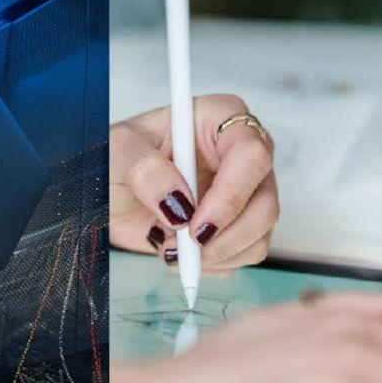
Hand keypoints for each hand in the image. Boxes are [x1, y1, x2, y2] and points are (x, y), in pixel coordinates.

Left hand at [111, 94, 278, 270]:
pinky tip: (181, 251)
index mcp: (220, 119)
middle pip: (266, 202)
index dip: (231, 195)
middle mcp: (242, 155)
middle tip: (184, 248)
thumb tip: (177, 202)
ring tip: (170, 245)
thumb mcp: (119, 151)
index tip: (196, 224)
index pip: (252, 155)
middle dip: (225, 236)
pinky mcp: (242, 224)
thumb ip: (145, 170)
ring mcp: (247, 192)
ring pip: (260, 234)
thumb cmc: (120, 159)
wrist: (115, 193)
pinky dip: (212, 264)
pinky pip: (245, 254)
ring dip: (215, 254)